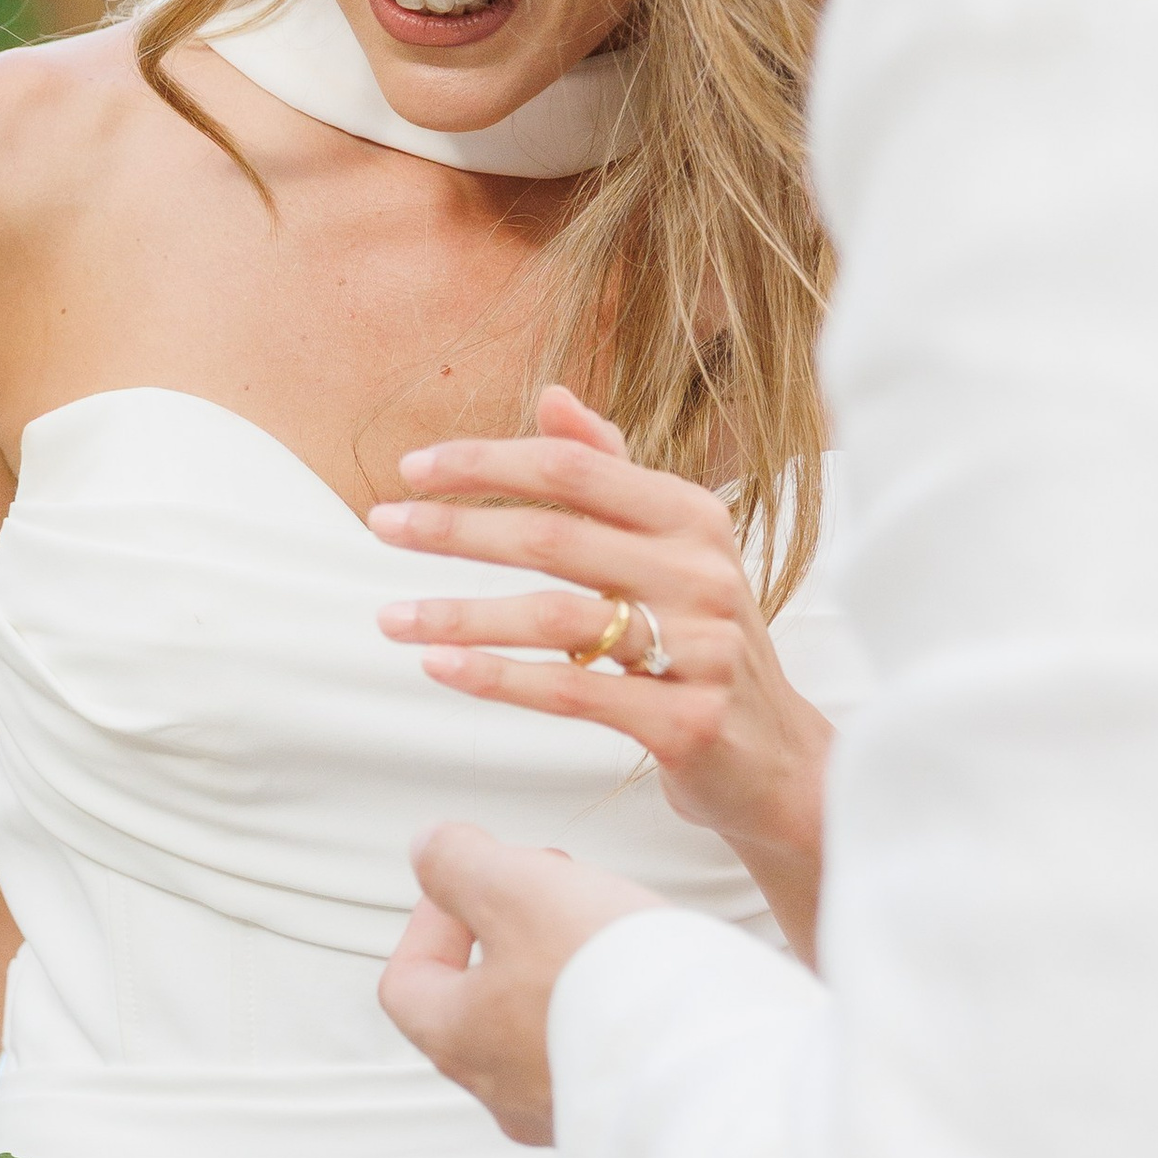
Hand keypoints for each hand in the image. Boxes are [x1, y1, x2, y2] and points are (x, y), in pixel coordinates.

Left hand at [370, 386, 830, 960]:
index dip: (489, 461)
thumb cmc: (704, 645)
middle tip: (380, 526)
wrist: (777, 759)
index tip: (411, 468)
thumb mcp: (673, 551)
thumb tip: (551, 397)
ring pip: (555, 618)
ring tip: (390, 618)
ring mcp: (699, 648)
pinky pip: (572, 693)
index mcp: (693, 516)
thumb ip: (612, 474)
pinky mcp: (685, 721)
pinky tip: (440, 666)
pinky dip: (498, 679)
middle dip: (456, 529)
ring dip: (460, 614)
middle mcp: (701, 572)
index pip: (575, 468)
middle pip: (555, 536)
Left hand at [379, 823, 660, 1144]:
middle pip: (479, 1003)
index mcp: (458, 1040)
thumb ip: (460, 863)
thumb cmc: (610, 987)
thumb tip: (431, 850)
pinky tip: (653, 977)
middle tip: (554, 894)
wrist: (716, 1067)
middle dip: (511, 934)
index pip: (408, 981)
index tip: (476, 881)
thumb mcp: (518, 888)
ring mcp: (566, 1111)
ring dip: (566, 968)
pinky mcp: (627, 1112)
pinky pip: (602, 1052)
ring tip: (611, 927)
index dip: (432, 919)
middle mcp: (504, 1092)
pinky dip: (613, 1007)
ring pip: (543, 1028)